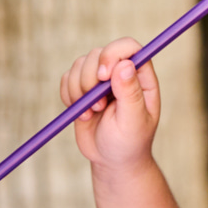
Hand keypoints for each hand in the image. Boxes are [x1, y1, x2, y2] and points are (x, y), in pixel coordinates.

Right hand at [63, 38, 161, 174]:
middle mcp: (120, 72)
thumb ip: (130, 94)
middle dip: (91, 80)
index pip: (128, 47)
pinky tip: (81, 114)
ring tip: (91, 113)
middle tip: (98, 107)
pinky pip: (66, 78)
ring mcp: (100, 79)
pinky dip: (68, 95)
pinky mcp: (82, 88)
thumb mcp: (133, 122)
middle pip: (98, 53)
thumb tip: (125, 65)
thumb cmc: (129, 143)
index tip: (102, 76)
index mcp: (141, 76)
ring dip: (78, 90)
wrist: (112, 160)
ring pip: (80, 64)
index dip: (112, 54)